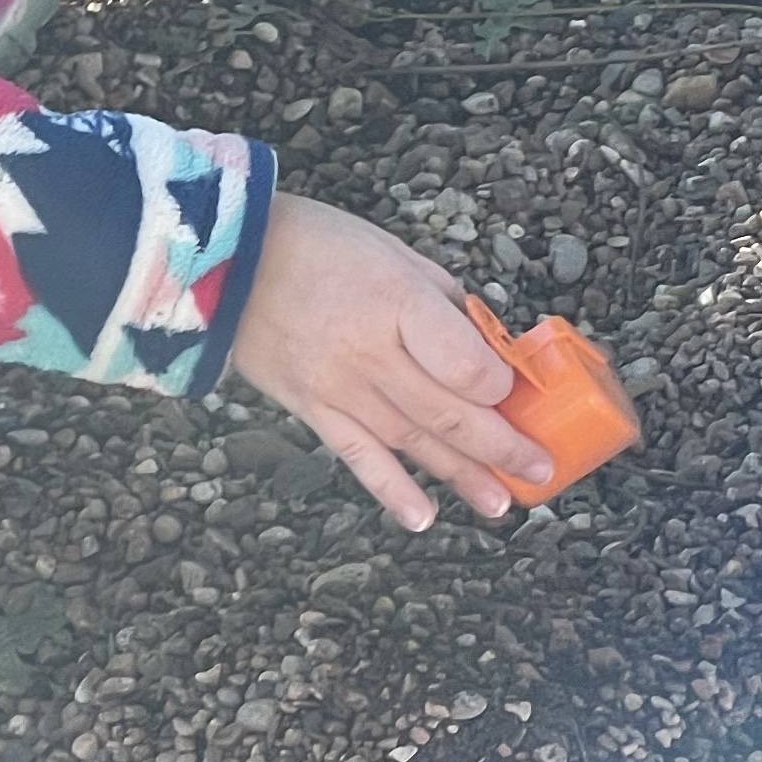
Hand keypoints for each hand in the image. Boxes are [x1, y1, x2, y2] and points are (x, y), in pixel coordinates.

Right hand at [225, 190, 547, 530]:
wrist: (222, 259)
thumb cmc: (314, 243)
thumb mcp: (392, 252)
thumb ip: (441, 303)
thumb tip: (485, 347)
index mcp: (396, 302)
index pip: (465, 365)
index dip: (500, 386)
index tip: (518, 391)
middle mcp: (369, 352)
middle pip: (448, 413)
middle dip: (502, 447)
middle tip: (539, 469)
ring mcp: (337, 386)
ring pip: (411, 442)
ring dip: (462, 476)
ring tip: (501, 502)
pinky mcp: (310, 408)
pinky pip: (356, 456)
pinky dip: (390, 491)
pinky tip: (422, 517)